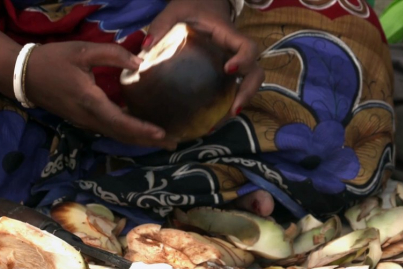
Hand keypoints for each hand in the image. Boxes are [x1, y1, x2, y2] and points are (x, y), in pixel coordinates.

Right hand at [25, 42, 177, 149]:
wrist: (23, 75)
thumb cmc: (53, 60)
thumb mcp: (82, 50)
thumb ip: (112, 54)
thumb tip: (140, 64)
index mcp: (90, 101)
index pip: (120, 121)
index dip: (142, 129)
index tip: (162, 134)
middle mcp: (89, 118)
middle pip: (122, 135)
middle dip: (148, 141)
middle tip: (173, 143)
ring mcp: (85, 122)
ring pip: (116, 135)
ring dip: (140, 140)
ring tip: (163, 142)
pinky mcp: (83, 121)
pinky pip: (110, 131)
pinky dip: (128, 134)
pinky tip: (141, 131)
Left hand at [146, 0, 264, 114]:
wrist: (200, 5)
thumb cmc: (190, 8)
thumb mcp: (174, 12)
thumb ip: (161, 26)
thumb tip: (146, 48)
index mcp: (228, 35)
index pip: (248, 47)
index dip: (244, 60)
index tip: (229, 70)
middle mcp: (235, 52)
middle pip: (255, 73)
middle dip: (247, 92)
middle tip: (232, 109)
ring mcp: (233, 65)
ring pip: (247, 86)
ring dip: (237, 105)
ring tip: (217, 123)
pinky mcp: (225, 75)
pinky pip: (232, 91)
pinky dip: (225, 107)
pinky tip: (209, 122)